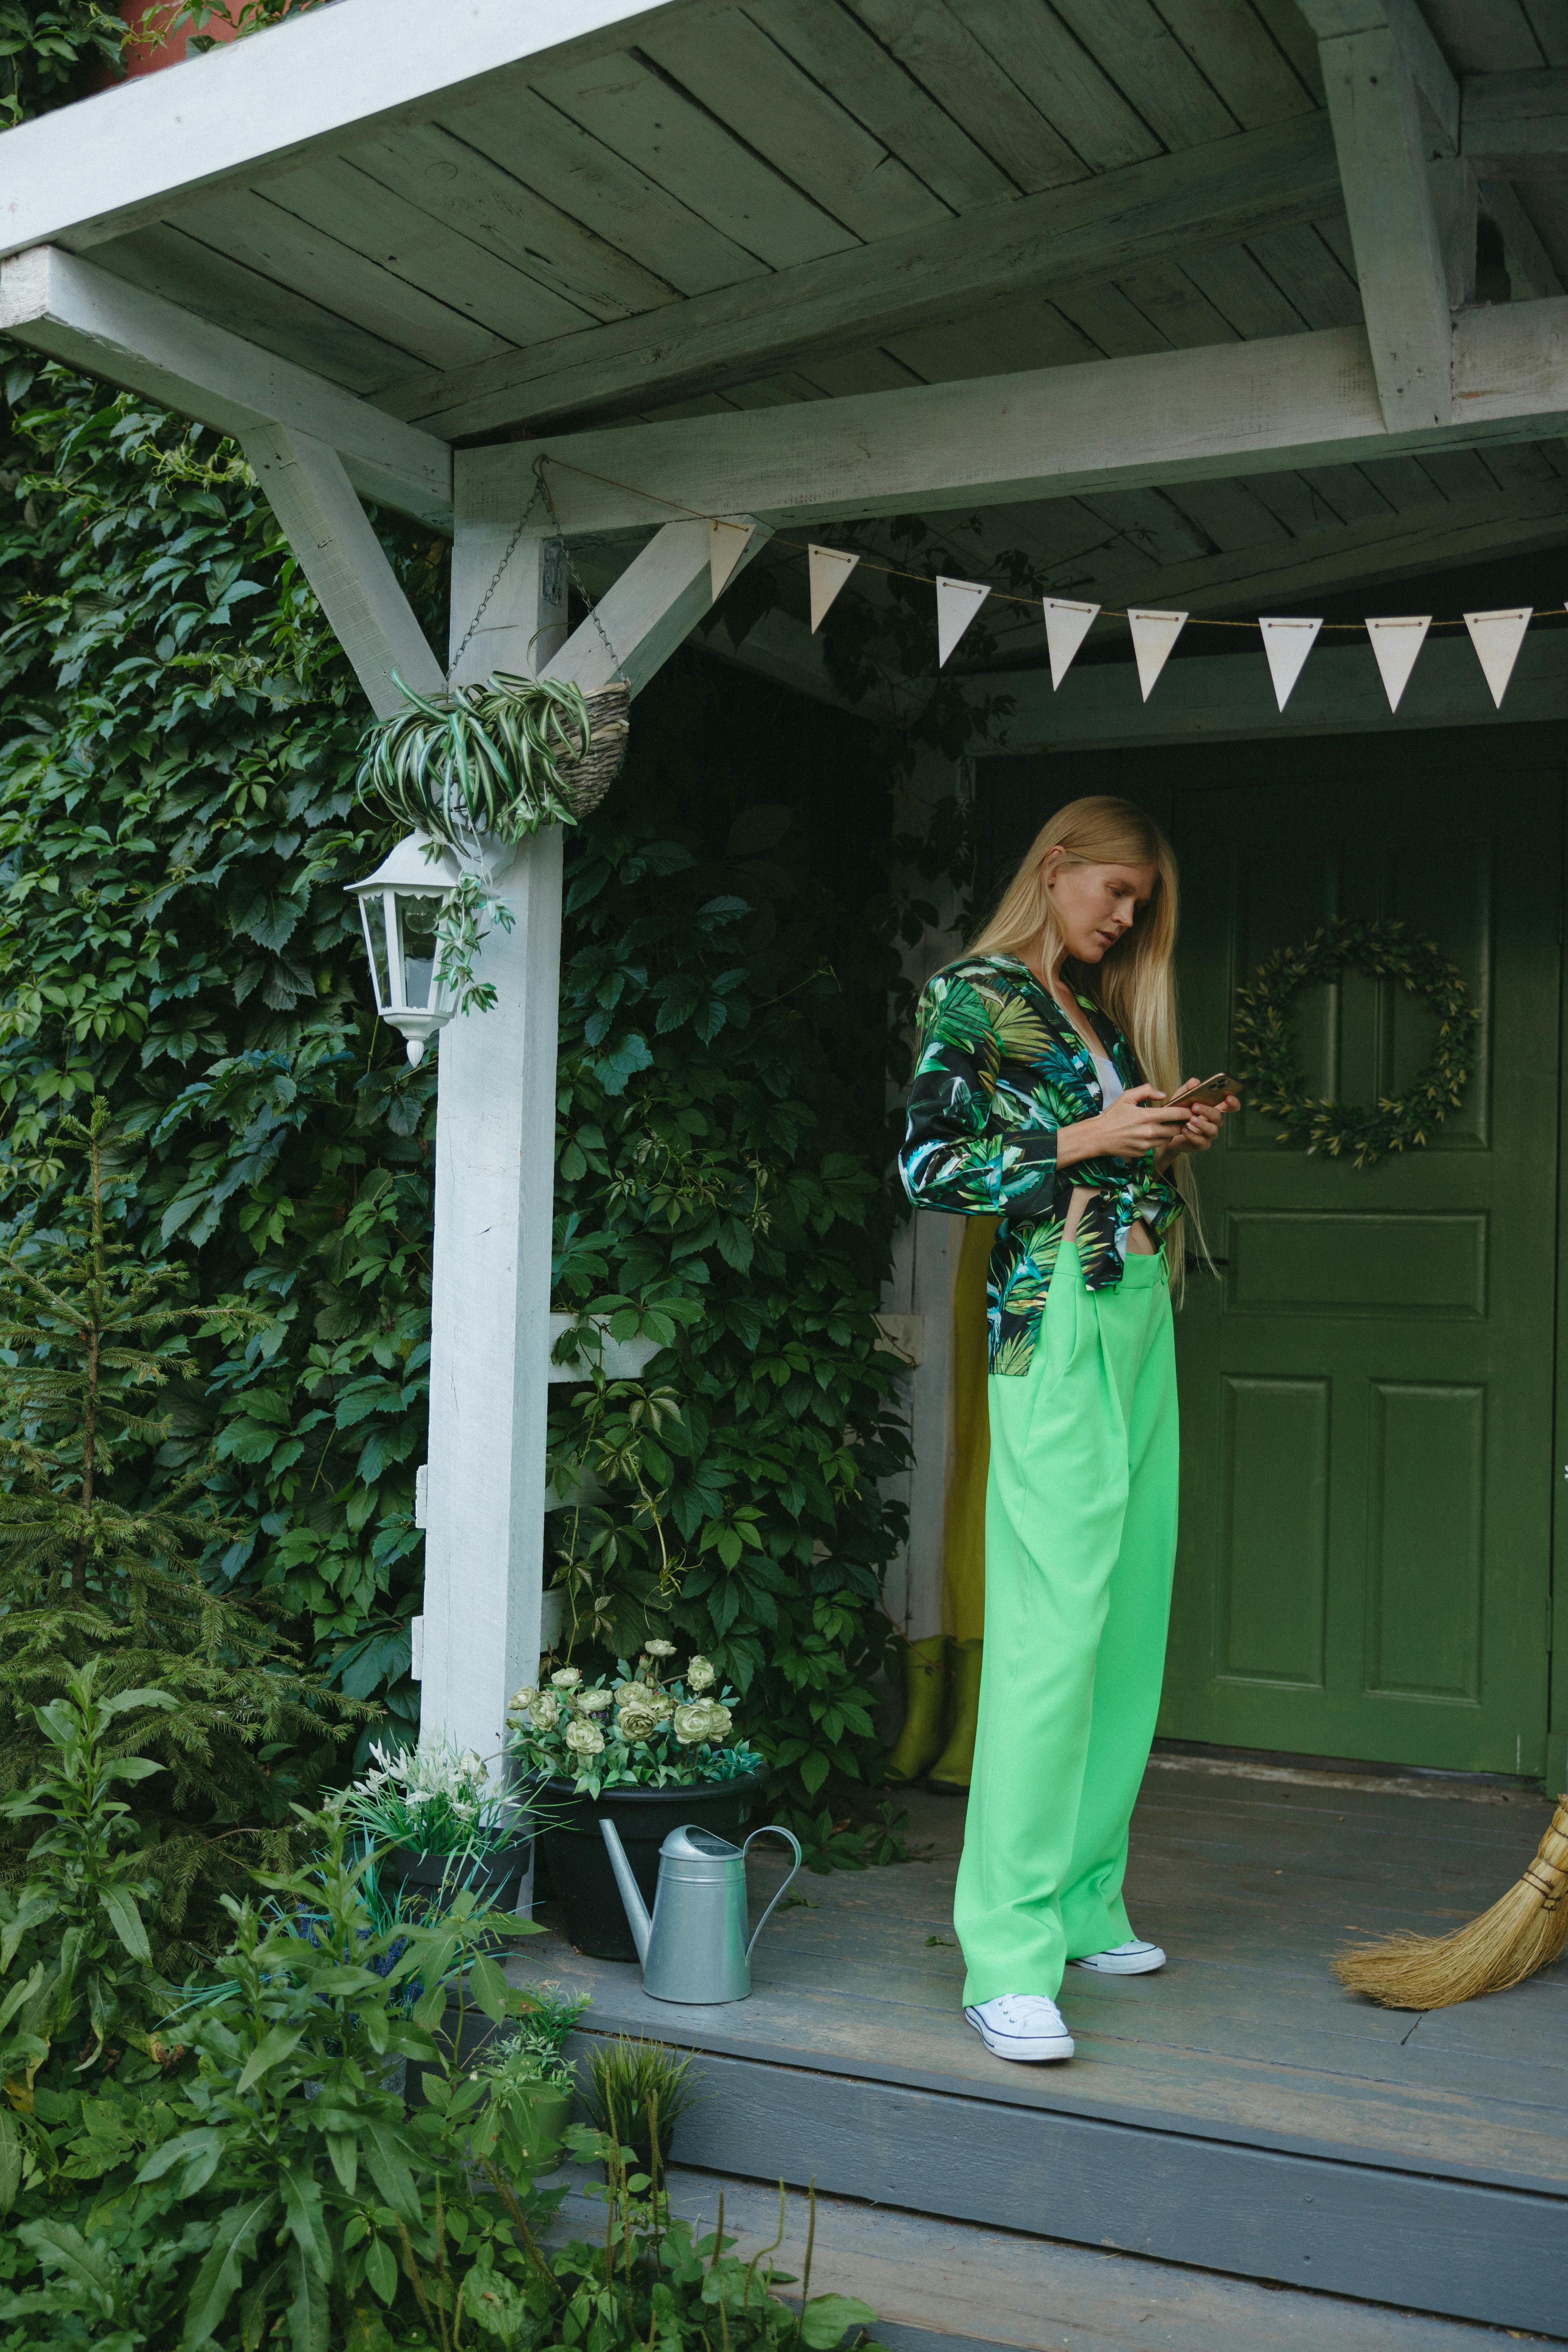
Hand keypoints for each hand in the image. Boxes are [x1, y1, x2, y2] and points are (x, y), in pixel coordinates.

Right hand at [1059, 1083, 1194, 1166]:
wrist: (1097, 1137)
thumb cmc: (1112, 1116)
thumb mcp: (1126, 1097)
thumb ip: (1146, 1091)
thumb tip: (1163, 1095)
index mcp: (1147, 1116)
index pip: (1175, 1114)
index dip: (1186, 1112)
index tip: (1190, 1110)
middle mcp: (1149, 1132)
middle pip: (1176, 1129)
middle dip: (1180, 1124)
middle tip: (1178, 1119)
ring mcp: (1146, 1144)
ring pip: (1168, 1139)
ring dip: (1169, 1133)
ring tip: (1163, 1126)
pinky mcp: (1142, 1153)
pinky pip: (1156, 1146)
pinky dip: (1156, 1141)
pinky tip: (1148, 1135)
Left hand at [1156, 1090, 1239, 1168]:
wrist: (1167, 1131)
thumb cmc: (1178, 1112)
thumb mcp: (1181, 1097)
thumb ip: (1188, 1088)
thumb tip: (1196, 1082)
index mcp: (1214, 1108)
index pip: (1231, 1106)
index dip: (1233, 1102)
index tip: (1227, 1097)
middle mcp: (1214, 1122)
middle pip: (1218, 1116)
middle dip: (1208, 1110)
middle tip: (1195, 1106)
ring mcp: (1210, 1134)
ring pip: (1213, 1130)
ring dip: (1201, 1124)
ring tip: (1190, 1119)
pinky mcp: (1202, 1144)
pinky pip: (1201, 1141)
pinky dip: (1192, 1135)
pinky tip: (1183, 1129)